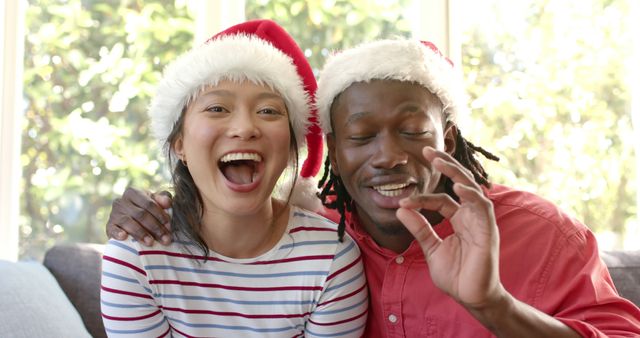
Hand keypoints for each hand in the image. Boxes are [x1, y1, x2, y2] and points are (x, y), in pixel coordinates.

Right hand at [106, 187, 173, 245]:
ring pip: (129, 222)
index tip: (169, 226)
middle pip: (141, 214)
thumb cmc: (147, 209)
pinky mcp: (109, 226)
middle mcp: (121, 201)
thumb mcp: (156, 202)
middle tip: (165, 239)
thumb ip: (163, 199)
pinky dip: (117, 233)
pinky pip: (112, 229)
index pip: (149, 204)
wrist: (130, 222)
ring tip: (151, 242)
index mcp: (133, 192)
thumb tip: (168, 202)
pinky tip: (124, 237)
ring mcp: (113, 214)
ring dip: (141, 233)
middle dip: (155, 228)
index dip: (160, 215)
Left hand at [396, 146, 504, 308]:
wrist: (471, 298)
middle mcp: (472, 216)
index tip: (403, 200)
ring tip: (439, 161)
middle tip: (428, 150)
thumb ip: (419, 228)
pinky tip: (458, 187)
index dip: (422, 198)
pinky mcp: (488, 231)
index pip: (441, 199)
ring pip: (471, 189)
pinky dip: (471, 195)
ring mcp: (481, 222)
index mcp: (460, 219)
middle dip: (445, 165)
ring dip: (455, 173)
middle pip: (460, 183)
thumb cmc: (456, 275)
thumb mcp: (431, 248)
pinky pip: (482, 207)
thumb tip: (401, 209)